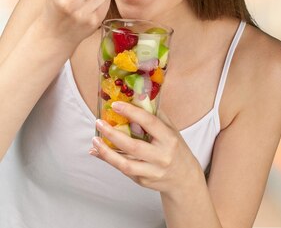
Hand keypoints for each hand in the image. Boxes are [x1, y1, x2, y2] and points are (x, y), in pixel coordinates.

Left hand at [90, 102, 204, 194]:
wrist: (185, 177)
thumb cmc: (176, 149)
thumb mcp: (172, 131)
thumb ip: (156, 116)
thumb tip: (137, 99)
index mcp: (169, 139)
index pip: (149, 123)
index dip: (132, 112)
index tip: (116, 105)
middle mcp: (162, 156)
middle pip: (133, 145)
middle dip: (113, 134)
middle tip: (99, 123)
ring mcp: (152, 171)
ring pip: (125, 163)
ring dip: (106, 152)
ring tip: (95, 141)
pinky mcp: (143, 181)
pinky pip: (123, 170)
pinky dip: (109, 160)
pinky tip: (98, 152)